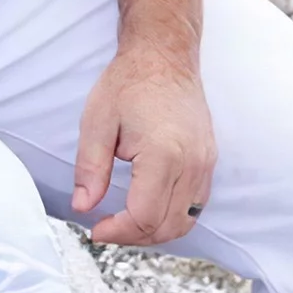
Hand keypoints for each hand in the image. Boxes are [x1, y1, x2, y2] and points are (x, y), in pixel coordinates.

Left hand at [72, 42, 216, 246]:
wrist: (164, 55)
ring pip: (186, 221)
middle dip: (134, 237)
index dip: (118, 232)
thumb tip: (82, 206)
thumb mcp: (97, 121)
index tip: (95, 229)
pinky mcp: (209, 162)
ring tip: (124, 224)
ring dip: (155, 232)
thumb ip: (90, 168)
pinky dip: (172, 217)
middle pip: (168, 227)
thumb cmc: (130, 82)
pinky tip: (147, 209)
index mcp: (164, 154)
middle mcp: (193, 164)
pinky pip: (196, 205)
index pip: (145, 217)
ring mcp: (206, 164)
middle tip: (106, 229)